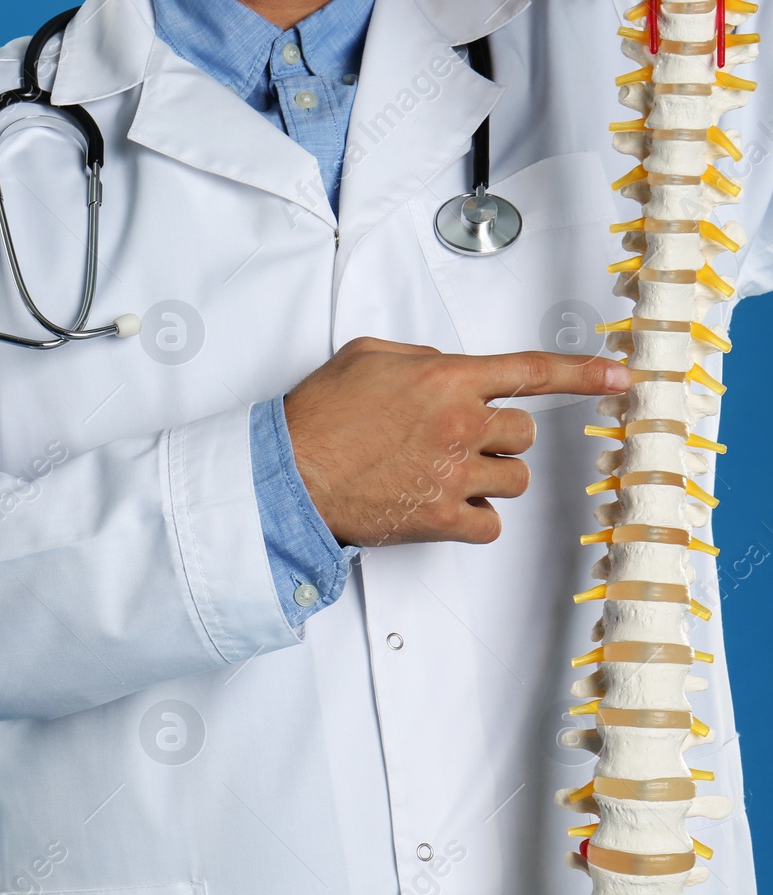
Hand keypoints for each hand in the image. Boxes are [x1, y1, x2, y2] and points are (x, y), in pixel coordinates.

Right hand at [282, 337, 630, 546]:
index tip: (618, 376)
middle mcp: (459, 424)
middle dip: (499, 437)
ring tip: (448, 475)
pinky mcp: (440, 518)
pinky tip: (447, 509)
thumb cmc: (317, 417)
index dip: (584, 372)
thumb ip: (419, 355)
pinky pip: (490, 524)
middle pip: (523, 433)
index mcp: (447, 378)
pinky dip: (475, 519)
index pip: (532, 371)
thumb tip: (445, 367)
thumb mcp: (366, 356)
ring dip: (490, 478)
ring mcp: (453, 474)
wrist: (288, 472)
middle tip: (459, 442)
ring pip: (514, 480)